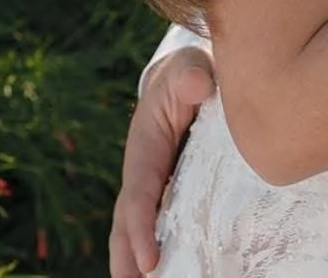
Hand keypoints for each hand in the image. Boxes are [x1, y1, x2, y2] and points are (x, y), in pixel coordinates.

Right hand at [109, 46, 215, 277]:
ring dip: (138, 260)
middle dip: (128, 258)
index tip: (149, 261)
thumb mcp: (189, 69)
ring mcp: (157, 184)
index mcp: (144, 150)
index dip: (140, 229)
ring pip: (141, 229)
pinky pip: (165, 221)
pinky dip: (163, 247)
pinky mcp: (173, 189)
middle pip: (128, 224)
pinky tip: (177, 270)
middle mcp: (144, 173)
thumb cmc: (188, 74)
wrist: (190, 76)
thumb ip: (191, 76)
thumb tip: (199, 86)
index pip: (138, 196)